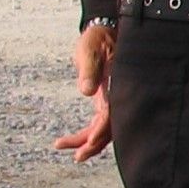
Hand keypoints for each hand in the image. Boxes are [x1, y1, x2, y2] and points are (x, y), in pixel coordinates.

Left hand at [54, 24, 115, 162]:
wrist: (103, 31)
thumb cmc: (97, 39)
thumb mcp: (90, 50)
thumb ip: (88, 70)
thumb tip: (85, 89)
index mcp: (116, 84)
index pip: (111, 113)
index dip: (102, 129)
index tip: (90, 141)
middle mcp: (116, 95)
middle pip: (109, 127)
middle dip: (94, 144)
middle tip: (77, 156)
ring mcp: (111, 99)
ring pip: (104, 128)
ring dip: (90, 142)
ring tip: (72, 152)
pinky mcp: (105, 99)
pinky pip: (99, 122)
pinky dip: (88, 133)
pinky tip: (75, 140)